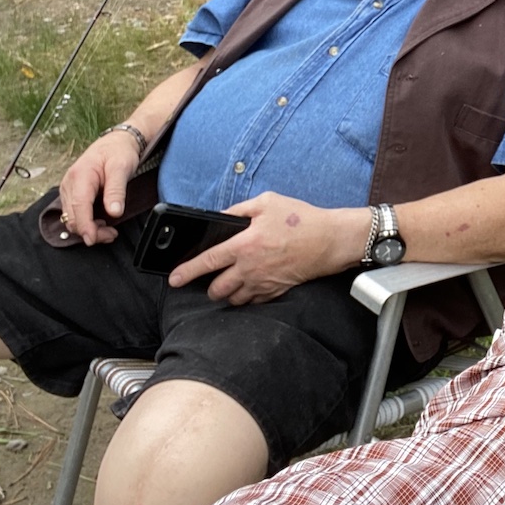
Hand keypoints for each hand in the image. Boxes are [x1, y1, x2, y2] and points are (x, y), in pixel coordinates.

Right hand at [57, 132, 142, 244]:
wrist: (116, 142)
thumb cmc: (119, 152)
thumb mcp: (122, 168)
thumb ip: (116, 191)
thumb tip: (114, 212)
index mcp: (80, 176)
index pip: (78, 207)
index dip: (85, 226)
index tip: (93, 239)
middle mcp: (69, 183)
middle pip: (72, 217)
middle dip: (90, 231)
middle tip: (112, 234)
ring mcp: (68, 189)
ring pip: (71, 218)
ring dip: (87, 229)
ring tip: (109, 230)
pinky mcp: (72, 193)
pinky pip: (74, 214)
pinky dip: (85, 222)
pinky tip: (100, 223)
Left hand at [169, 193, 368, 305]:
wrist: (330, 240)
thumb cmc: (301, 219)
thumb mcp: (267, 202)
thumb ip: (239, 210)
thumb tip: (219, 217)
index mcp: (245, 244)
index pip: (207, 262)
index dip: (186, 272)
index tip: (174, 279)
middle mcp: (251, 268)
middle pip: (217, 289)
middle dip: (208, 286)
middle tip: (210, 278)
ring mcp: (264, 283)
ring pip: (233, 299)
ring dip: (227, 293)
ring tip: (230, 282)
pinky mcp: (276, 291)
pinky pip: (253, 302)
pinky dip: (247, 297)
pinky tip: (250, 285)